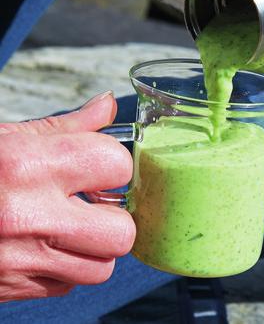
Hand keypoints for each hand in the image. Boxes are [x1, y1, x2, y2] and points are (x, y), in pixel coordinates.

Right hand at [0, 92, 134, 301]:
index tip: (103, 165)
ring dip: (95, 247)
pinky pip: (68, 283)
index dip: (115, 163)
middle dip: (115, 216)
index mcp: (30, 165)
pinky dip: (68, 265)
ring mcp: (19, 259)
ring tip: (73, 225)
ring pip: (102, 267)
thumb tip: (108, 105)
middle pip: (121, 232)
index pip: (117, 165)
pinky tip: (47, 244)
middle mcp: (28, 216)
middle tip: (94, 202)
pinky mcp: (12, 288)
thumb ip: (69, 125)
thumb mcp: (11, 137)